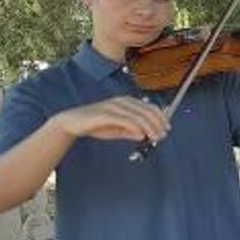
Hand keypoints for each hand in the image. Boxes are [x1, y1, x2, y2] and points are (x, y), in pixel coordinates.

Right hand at [52, 96, 168, 141]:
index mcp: (127, 102)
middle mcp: (122, 101)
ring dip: (150, 128)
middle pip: (147, 111)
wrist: (72, 123)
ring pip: (139, 116)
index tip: (167, 129)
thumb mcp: (117, 129)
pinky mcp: (106, 114)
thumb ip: (131, 131)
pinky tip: (142, 136)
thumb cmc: (96, 125)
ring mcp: (114, 106)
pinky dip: (137, 128)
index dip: (161, 118)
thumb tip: (145, 135)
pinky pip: (126, 120)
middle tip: (162, 136)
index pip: (150, 107)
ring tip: (155, 138)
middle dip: (158, 124)